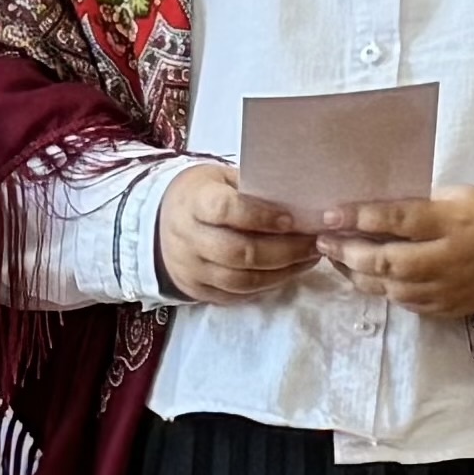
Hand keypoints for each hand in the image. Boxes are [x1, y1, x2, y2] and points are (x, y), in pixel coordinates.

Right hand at [155, 162, 317, 302]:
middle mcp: (188, 238)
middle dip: (284, 251)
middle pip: (239, 253)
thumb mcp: (220, 178)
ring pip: (241, 280)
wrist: (159, 225)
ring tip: (310, 258)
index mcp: (193, 202)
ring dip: (282, 272)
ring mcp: (191, 269)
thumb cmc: (202, 194)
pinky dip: (268, 286)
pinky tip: (289, 272)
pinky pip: (237, 295)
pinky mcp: (198, 291)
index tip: (291, 219)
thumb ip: (252, 188)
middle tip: (314, 243)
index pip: (225, 210)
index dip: (260, 216)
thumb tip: (299, 198)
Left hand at [317, 191, 473, 320]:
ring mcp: (446, 289)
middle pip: (388, 262)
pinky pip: (403, 303)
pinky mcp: (444, 309)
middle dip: (348, 252)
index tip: (330, 214)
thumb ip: (417, 203)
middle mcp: (448, 260)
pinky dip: (378, 289)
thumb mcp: (456, 196)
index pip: (398, 220)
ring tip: (336, 257)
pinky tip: (362, 275)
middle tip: (323, 240)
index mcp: (452, 222)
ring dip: (356, 274)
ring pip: (390, 288)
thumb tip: (368, 208)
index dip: (360, 218)